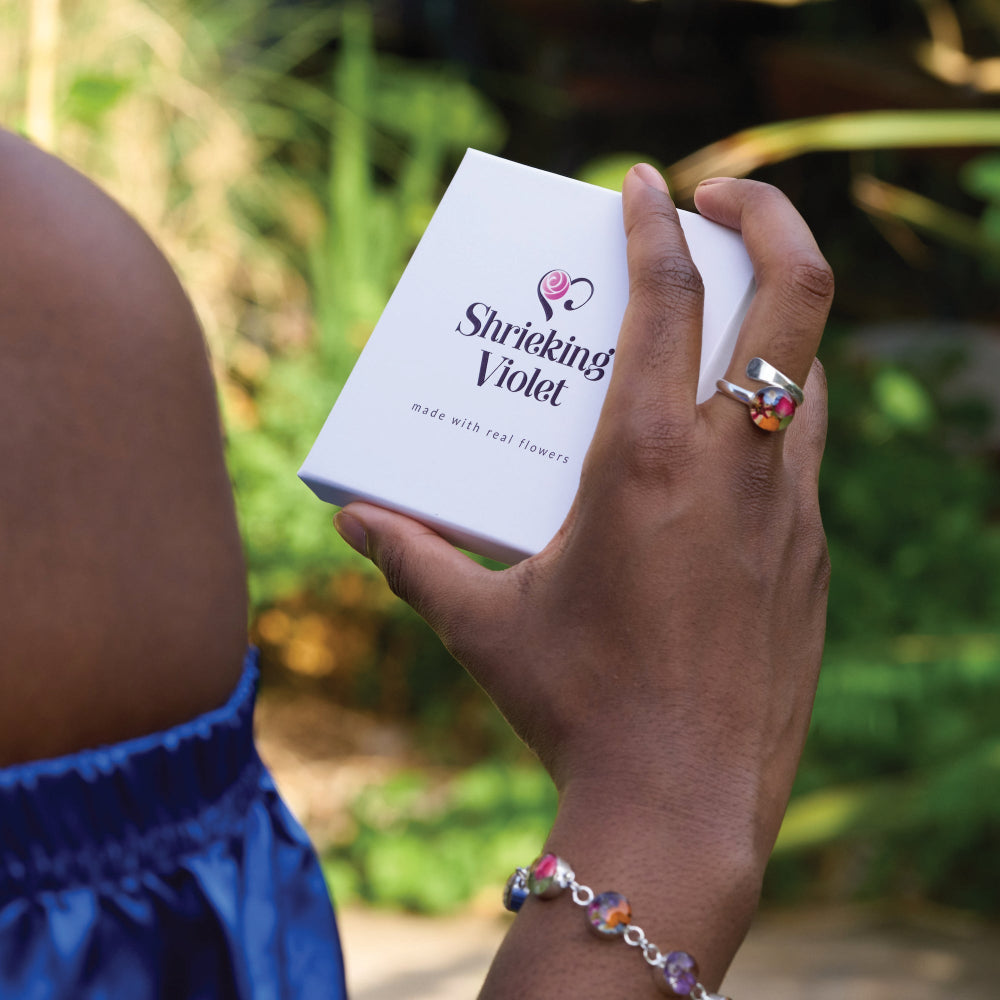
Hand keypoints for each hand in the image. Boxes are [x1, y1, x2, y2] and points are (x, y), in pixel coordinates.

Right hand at [334, 166, 832, 995]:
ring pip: (808, 368)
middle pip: (794, 293)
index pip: (666, 297)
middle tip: (721, 198)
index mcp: (646, 461)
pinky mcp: (809, 553)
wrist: (681, 804)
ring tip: (717, 323)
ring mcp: (786, 507)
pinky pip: (799, 450)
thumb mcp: (482, 625)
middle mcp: (732, 466)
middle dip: (766, 213)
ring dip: (770, 321)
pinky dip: (770, 412)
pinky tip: (719, 450)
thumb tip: (353, 519)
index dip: (653, 220)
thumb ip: (412, 558)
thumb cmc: (574, 706)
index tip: (643, 180)